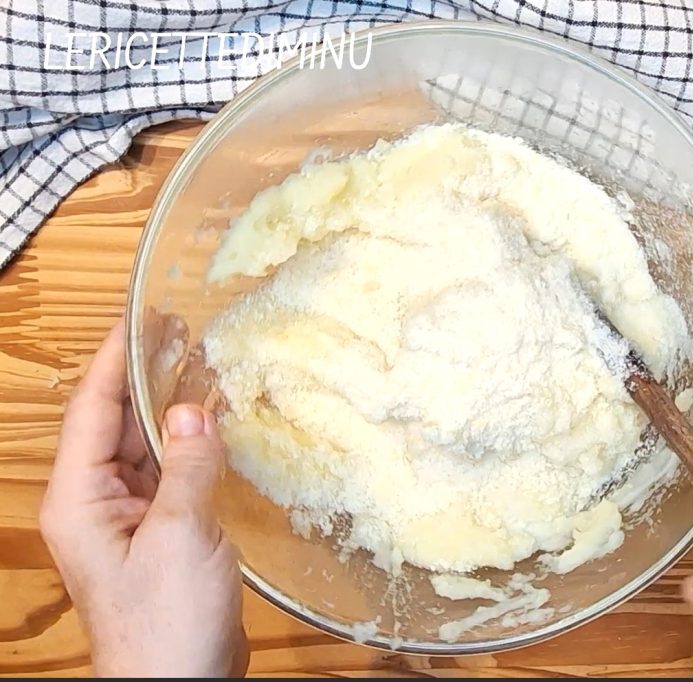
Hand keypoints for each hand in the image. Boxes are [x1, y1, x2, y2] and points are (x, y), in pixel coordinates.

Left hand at [39, 318, 247, 676]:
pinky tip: (213, 421)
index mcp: (80, 499)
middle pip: (116, 421)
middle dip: (145, 373)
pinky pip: (172, 472)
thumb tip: (194, 411)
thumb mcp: (180, 535)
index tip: (138, 315)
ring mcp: (130, 518)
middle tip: (179, 326)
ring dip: (171, 406)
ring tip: (199, 360)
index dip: (113, 357)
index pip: (91, 409)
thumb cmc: (165, 624)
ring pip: (146, 445)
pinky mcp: (162, 532)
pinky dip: (191, 443)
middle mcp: (97, 502)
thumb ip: (187, 467)